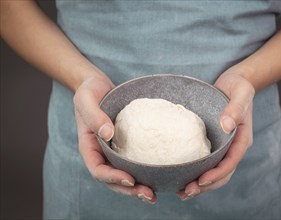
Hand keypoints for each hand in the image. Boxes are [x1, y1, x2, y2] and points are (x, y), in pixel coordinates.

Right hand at [73, 75, 156, 203]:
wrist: (98, 85)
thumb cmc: (89, 90)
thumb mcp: (86, 98)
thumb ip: (94, 115)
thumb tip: (108, 133)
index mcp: (89, 146)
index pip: (98, 169)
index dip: (112, 177)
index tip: (130, 178)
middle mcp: (102, 152)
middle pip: (113, 179)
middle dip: (129, 190)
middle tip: (149, 195)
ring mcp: (114, 150)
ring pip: (124, 175)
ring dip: (138, 187)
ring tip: (154, 194)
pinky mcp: (126, 144)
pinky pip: (133, 161)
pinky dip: (144, 171)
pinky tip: (159, 175)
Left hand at [176, 69, 254, 199]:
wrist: (234, 82)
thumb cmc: (239, 86)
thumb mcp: (241, 92)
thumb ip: (236, 108)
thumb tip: (226, 126)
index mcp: (241, 138)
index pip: (231, 162)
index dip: (217, 174)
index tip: (201, 181)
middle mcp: (233, 145)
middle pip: (222, 173)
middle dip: (206, 185)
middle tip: (186, 192)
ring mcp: (223, 145)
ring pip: (214, 171)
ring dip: (200, 184)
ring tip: (182, 192)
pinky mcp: (213, 142)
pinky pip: (206, 161)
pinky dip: (196, 171)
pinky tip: (181, 177)